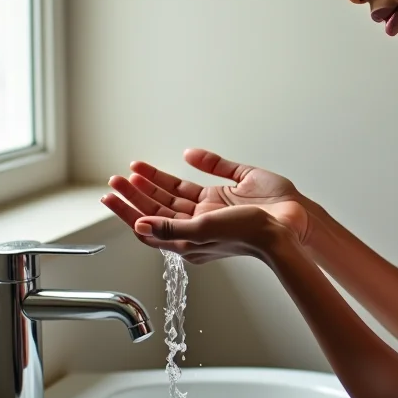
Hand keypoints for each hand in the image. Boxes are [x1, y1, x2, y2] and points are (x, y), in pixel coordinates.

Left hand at [102, 148, 309, 263]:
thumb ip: (169, 227)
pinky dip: (190, 168)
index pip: (149, 225)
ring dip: (153, 183)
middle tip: (115, 180)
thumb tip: (138, 226)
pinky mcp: (228, 192)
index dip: (128, 211)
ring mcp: (211, 208)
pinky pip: (203, 177)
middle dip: (135, 194)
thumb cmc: (248, 233)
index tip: (111, 197)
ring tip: (133, 171)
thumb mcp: (203, 230)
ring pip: (174, 194)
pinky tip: (181, 158)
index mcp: (189, 239)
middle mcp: (197, 224)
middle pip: (157, 208)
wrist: (286, 225)